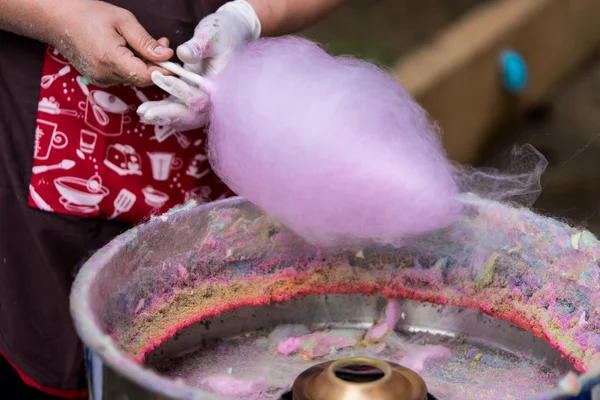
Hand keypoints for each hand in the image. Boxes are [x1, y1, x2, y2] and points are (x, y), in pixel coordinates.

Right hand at [50, 0, 173, 86]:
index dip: (163, 72)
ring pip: (133, 78)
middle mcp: (104, 74)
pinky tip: (130, 50)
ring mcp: (99, 79)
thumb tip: (166, 56)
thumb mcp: (122, 21)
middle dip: (156, 65)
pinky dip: (132, 66)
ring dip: (144, 64)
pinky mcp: (98, 78)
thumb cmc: (88, 14)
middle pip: (141, 79)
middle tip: (163, 44)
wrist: (57, 18)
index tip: (174, 64)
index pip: (146, 76)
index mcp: (111, 59)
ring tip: (145, 43)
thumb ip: (145, 42)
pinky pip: (123, 76)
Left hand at [137, 0, 260, 129]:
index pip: (202, 96)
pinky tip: (146, 111)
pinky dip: (164, 112)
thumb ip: (197, 46)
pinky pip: (180, 109)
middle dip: (169, 114)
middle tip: (146, 113)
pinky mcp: (194, 96)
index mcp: (221, 84)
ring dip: (164, 116)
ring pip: (185, 115)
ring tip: (142, 113)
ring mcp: (204, 99)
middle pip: (193, 114)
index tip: (161, 78)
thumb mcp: (210, 35)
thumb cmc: (222, 34)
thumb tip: (183, 54)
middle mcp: (214, 97)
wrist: (229, 36)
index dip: (182, 91)